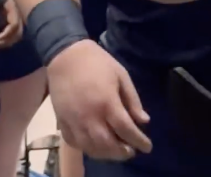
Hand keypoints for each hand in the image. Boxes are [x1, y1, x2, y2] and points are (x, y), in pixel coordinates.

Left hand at [0, 0, 22, 48]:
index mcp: (14, 5)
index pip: (14, 25)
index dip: (4, 35)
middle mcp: (18, 10)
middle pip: (18, 32)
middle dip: (5, 41)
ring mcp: (17, 13)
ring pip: (18, 33)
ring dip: (6, 40)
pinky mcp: (13, 14)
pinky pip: (14, 29)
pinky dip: (6, 36)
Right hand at [47, 40, 151, 161]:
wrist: (67, 56)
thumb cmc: (98, 62)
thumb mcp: (121, 75)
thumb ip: (132, 100)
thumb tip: (144, 121)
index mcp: (107, 103)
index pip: (126, 129)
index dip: (139, 141)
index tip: (148, 147)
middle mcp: (90, 116)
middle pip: (108, 144)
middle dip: (122, 152)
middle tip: (131, 152)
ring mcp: (74, 121)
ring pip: (90, 147)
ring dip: (106, 154)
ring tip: (116, 151)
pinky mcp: (62, 122)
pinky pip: (74, 143)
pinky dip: (87, 149)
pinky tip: (96, 146)